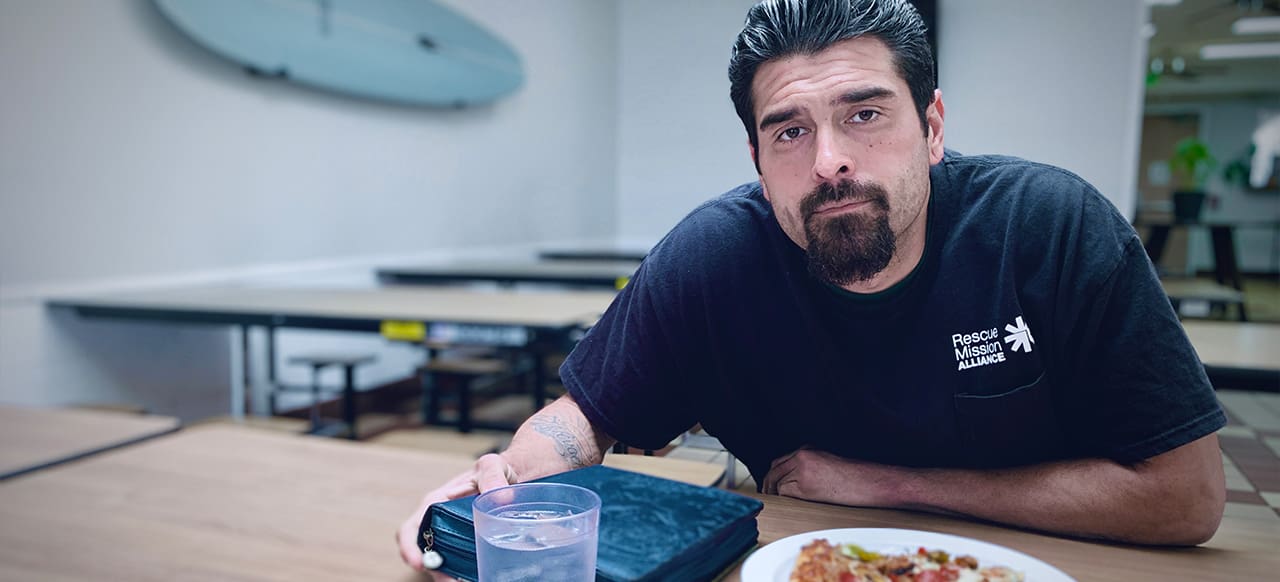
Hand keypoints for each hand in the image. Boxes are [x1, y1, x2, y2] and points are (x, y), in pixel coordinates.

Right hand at [396, 453, 518, 574]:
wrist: (511, 476)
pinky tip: (479, 575)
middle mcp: (438, 521)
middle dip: (435, 571)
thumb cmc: (494, 470)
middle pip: (425, 553)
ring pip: (443, 561)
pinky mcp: (467, 543)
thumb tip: (500, 497)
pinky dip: (465, 572)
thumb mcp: (492, 466)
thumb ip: (493, 477)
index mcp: (435, 503)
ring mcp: (452, 534)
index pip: (410, 530)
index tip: (420, 564)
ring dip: (451, 574)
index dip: (410, 549)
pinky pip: (460, 562)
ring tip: (468, 581)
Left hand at [762, 448, 902, 507]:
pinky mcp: (804, 485)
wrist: (866, 482)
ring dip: (777, 493)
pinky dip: (784, 499)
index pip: (780, 461)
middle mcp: (801, 456)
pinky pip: (784, 493)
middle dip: (770, 484)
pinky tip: (789, 503)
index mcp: (807, 449)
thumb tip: (792, 479)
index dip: (774, 475)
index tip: (772, 484)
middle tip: (769, 495)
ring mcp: (801, 470)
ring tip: (779, 501)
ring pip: (777, 482)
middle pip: (774, 470)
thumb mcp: (827, 464)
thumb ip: (809, 466)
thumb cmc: (852, 477)